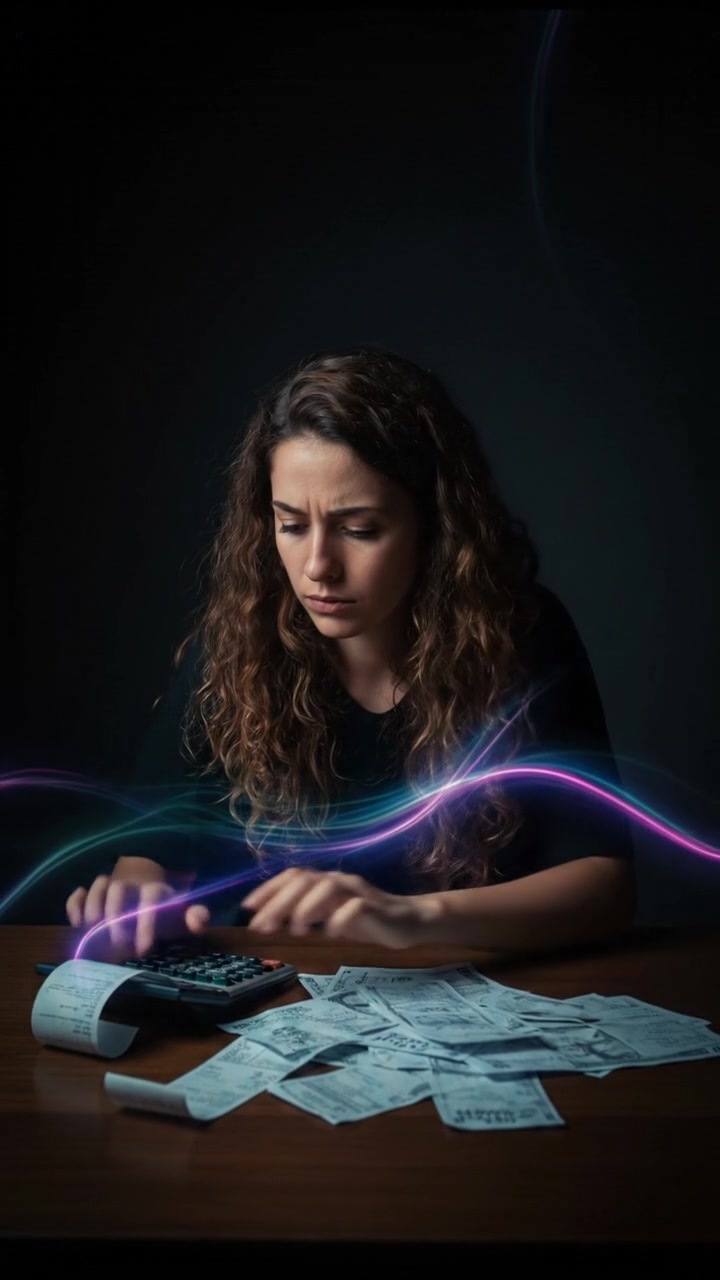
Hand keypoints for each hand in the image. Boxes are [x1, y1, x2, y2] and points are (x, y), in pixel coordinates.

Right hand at [66, 860, 209, 956]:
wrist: (149, 909)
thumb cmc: (166, 918)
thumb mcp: (182, 921)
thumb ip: (194, 919)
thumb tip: (198, 919)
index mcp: (156, 890)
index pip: (151, 895)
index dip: (147, 921)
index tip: (144, 949)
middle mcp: (132, 884)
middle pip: (119, 887)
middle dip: (117, 916)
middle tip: (119, 945)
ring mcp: (110, 887)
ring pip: (99, 884)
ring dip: (94, 908)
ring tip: (95, 933)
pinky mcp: (90, 897)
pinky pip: (77, 894)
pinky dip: (75, 906)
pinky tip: (78, 925)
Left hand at [241, 867, 441, 948]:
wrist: (409, 921)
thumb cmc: (367, 920)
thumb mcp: (331, 917)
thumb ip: (305, 916)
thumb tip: (270, 922)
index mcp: (327, 882)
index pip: (293, 876)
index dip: (269, 888)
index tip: (247, 907)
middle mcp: (340, 881)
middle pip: (305, 880)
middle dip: (280, 902)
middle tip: (262, 927)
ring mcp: (359, 892)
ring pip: (328, 888)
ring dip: (307, 907)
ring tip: (296, 929)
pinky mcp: (376, 907)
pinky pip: (356, 908)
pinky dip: (340, 918)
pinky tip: (331, 933)